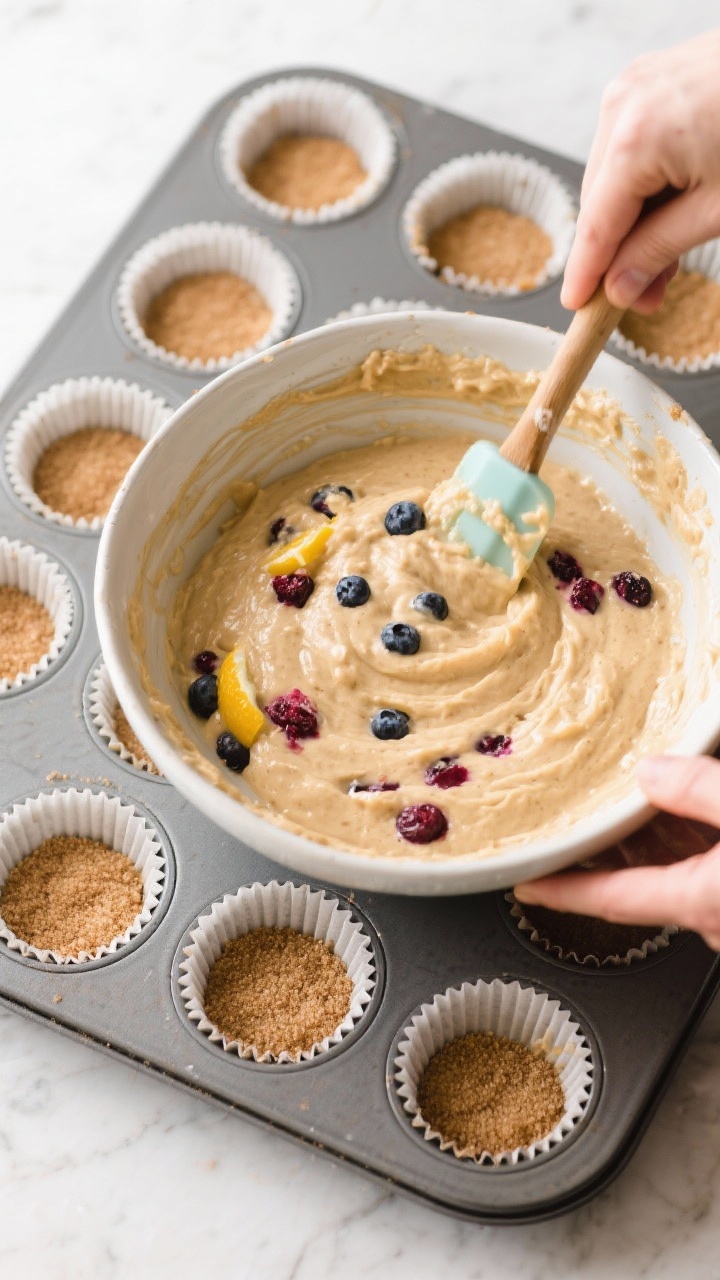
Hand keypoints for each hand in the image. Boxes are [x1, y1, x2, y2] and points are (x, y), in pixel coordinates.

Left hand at [514, 756, 719, 950]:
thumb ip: (699, 789)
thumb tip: (650, 772)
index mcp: (700, 899)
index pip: (608, 898)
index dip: (561, 890)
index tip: (525, 883)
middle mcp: (712, 916)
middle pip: (636, 881)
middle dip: (604, 846)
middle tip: (576, 817)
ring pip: (674, 874)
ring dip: (648, 838)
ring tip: (631, 798)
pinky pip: (703, 872)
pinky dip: (684, 840)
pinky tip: (687, 808)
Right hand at [561, 29, 719, 312]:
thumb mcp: (718, 210)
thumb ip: (660, 250)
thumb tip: (620, 287)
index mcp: (635, 138)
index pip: (595, 227)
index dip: (585, 274)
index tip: (578, 306)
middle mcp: (625, 103)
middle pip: (600, 200)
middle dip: (619, 250)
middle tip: (647, 294)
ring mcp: (639, 84)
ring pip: (615, 174)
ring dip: (634, 218)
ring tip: (669, 255)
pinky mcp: (657, 78)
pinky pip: (634, 143)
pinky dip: (648, 180)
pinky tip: (674, 207)